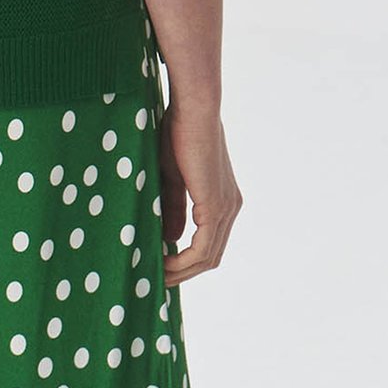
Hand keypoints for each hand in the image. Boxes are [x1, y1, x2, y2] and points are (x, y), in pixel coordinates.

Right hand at [159, 100, 242, 284]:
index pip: (209, 242)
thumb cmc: (178, 133)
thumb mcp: (172, 176)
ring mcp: (226, 208)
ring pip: (208, 256)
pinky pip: (203, 248)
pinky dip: (183, 261)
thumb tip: (171, 239)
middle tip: (157, 278)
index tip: (162, 264)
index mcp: (222, 199)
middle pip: (211, 256)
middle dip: (184, 271)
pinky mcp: (216, 206)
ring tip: (156, 275)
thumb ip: (173, 207)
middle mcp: (231, 207)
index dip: (187, 259)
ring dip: (182, 271)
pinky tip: (164, 263)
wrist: (192, 109)